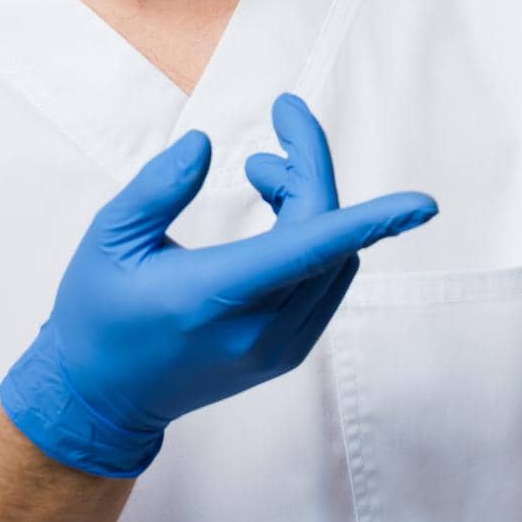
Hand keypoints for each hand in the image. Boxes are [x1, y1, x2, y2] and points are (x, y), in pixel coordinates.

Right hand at [0, 93, 437, 477]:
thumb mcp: (109, 237)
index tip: (425, 202)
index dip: (374, 220)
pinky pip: (325, 282)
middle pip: (326, 235)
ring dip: (311, 201)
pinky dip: (313, 238)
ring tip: (260, 171)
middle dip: (310, 167)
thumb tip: (206, 143)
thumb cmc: (97, 311)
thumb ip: (159, 186)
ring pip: (333, 259)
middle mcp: (260, 329)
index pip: (313, 249)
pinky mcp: (282, 353)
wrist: (96, 401)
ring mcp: (277, 348)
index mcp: (216, 296)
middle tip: (280, 120)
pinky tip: (274, 213)